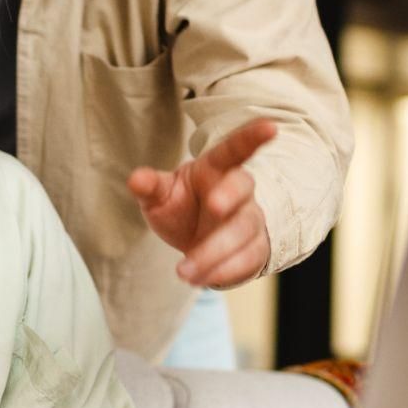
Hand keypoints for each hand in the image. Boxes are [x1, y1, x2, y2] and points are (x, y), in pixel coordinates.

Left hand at [126, 118, 277, 288]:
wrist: (196, 240)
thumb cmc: (180, 207)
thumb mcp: (160, 196)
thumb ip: (151, 187)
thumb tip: (136, 179)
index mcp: (215, 168)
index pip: (235, 149)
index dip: (252, 137)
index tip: (271, 127)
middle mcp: (239, 191)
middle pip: (242, 187)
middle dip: (231, 195)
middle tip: (215, 207)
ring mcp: (250, 220)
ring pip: (243, 229)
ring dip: (216, 250)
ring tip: (184, 271)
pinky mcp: (255, 249)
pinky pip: (247, 259)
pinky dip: (225, 271)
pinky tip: (200, 280)